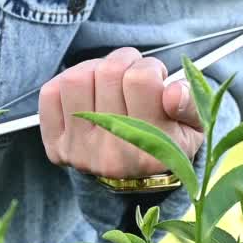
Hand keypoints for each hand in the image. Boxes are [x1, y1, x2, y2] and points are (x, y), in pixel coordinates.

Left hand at [38, 48, 203, 179]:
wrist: (135, 179)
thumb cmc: (166, 141)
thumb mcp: (192, 127)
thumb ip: (190, 106)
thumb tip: (172, 92)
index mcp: (151, 148)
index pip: (141, 79)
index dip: (150, 67)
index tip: (155, 78)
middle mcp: (112, 155)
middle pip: (108, 72)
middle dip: (124, 62)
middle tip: (131, 75)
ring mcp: (79, 152)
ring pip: (76, 78)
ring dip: (95, 69)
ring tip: (110, 82)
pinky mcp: (56, 146)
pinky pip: (51, 93)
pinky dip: (68, 83)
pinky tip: (88, 92)